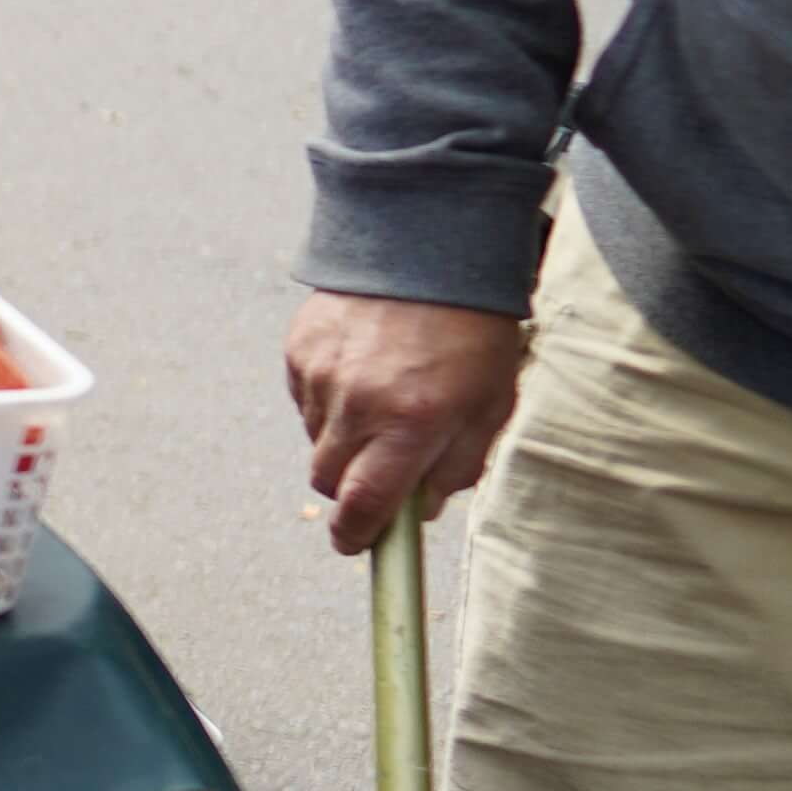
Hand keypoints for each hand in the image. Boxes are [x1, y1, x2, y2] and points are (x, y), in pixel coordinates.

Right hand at [286, 290, 531, 556]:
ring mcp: (322, 376)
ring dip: (342, 440)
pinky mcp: (300, 350)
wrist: (429, 246)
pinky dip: (329, 400)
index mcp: (411, 424)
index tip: (356, 544)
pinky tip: (362, 371)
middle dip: (349, 487)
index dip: (356, 535)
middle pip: (327, 479)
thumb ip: (458, 464)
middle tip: (380, 468)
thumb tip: (422, 508)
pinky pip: (305, 398)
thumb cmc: (474, 330)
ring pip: (316, 439)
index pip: (364, 505)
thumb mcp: (491, 403)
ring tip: (381, 402)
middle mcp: (358, 405)